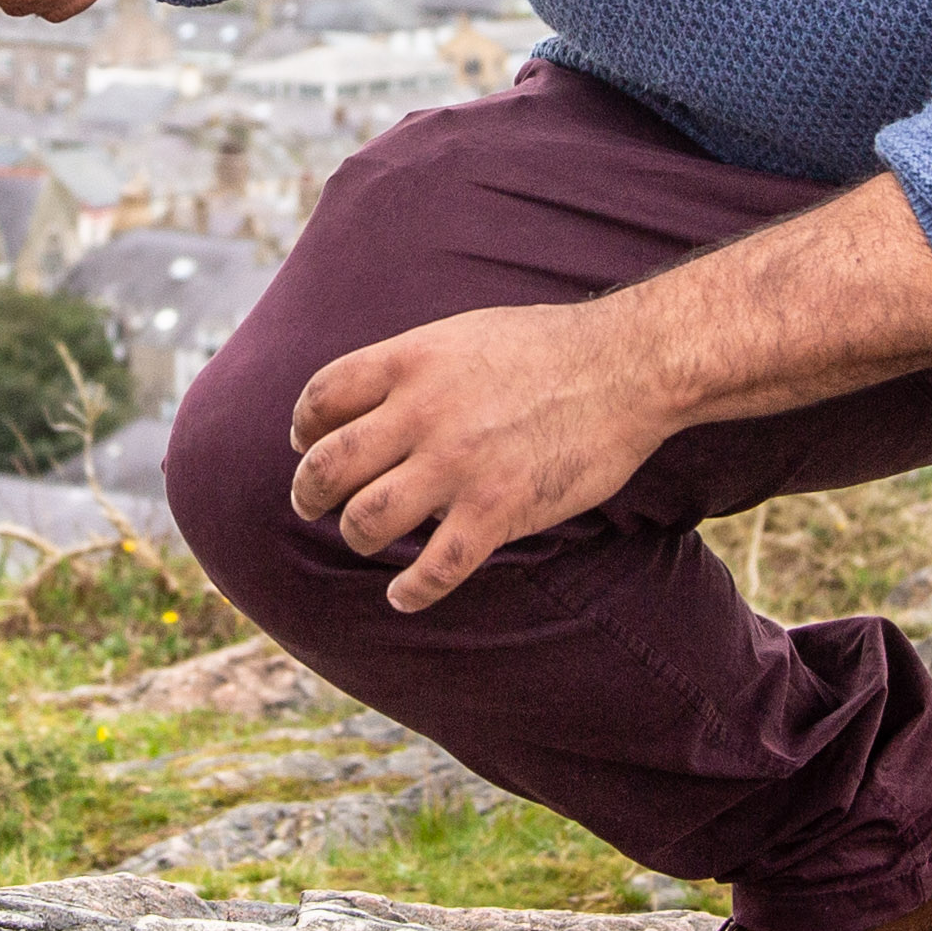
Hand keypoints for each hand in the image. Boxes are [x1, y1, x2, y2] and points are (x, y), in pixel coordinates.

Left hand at [287, 300, 677, 613]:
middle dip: (309, 494)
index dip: (304, 429)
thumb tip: (370, 399)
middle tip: (311, 505)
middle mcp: (422, 413)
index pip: (321, 399)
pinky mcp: (497, 510)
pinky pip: (434, 568)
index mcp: (410, 361)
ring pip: (366, 521)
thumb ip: (413, 367)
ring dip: (356, 537)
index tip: (306, 445)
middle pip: (328, 467)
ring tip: (365, 541)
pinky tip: (403, 596)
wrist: (627, 366)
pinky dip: (410, 591)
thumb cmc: (549, 346)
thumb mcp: (464, 334)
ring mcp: (457, 465)